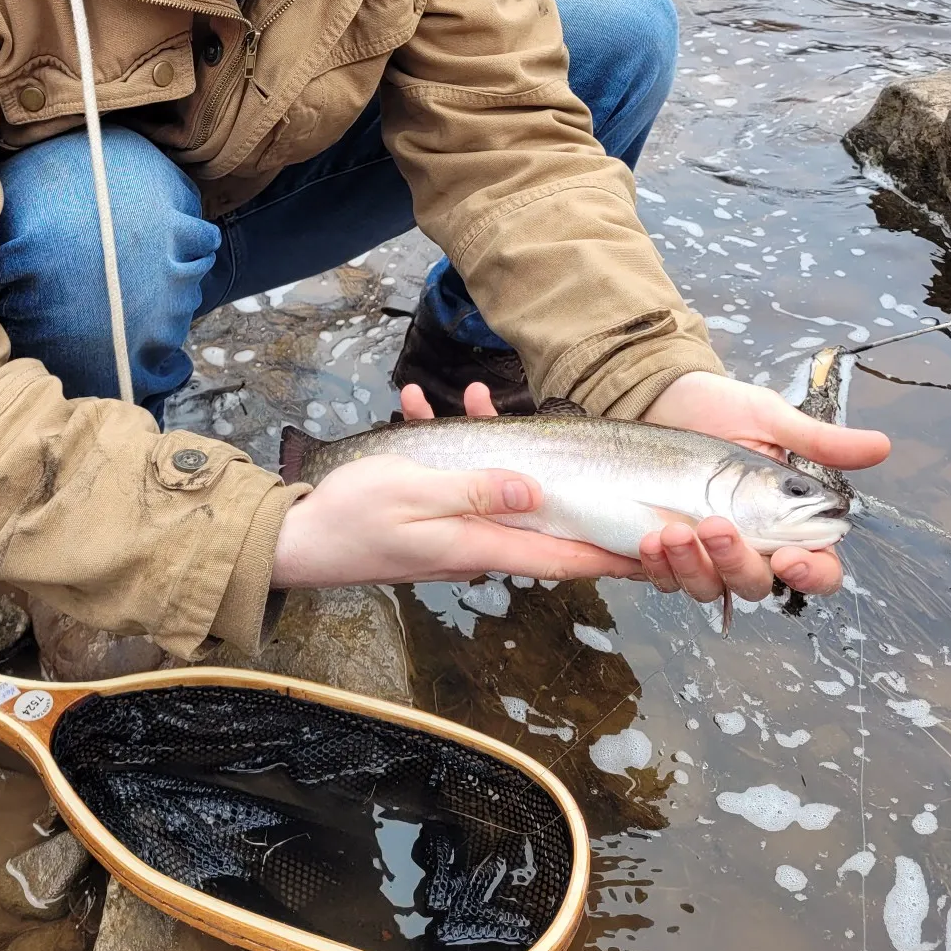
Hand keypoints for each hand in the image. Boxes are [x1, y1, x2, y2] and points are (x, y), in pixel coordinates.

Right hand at [270, 383, 639, 588]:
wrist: (297, 538)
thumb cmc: (352, 518)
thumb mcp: (415, 492)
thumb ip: (477, 489)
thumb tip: (536, 490)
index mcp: (479, 544)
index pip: (562, 554)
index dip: (609, 551)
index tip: (653, 548)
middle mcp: (473, 543)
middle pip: (539, 516)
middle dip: (561, 476)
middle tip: (588, 443)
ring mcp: (450, 531)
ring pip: (494, 486)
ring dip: (490, 440)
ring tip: (475, 397)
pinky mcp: (427, 516)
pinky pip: (453, 478)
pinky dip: (446, 443)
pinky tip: (420, 409)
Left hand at [634, 370, 890, 603]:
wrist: (657, 395)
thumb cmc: (718, 408)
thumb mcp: (769, 418)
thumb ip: (819, 441)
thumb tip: (882, 446)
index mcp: (786, 521)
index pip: (817, 568)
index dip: (811, 574)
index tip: (789, 557)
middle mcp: (749, 545)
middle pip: (757, 585)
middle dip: (737, 563)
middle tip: (714, 525)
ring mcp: (704, 553)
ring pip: (708, 588)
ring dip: (691, 568)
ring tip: (671, 530)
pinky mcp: (664, 551)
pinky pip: (665, 578)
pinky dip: (657, 566)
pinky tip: (648, 538)